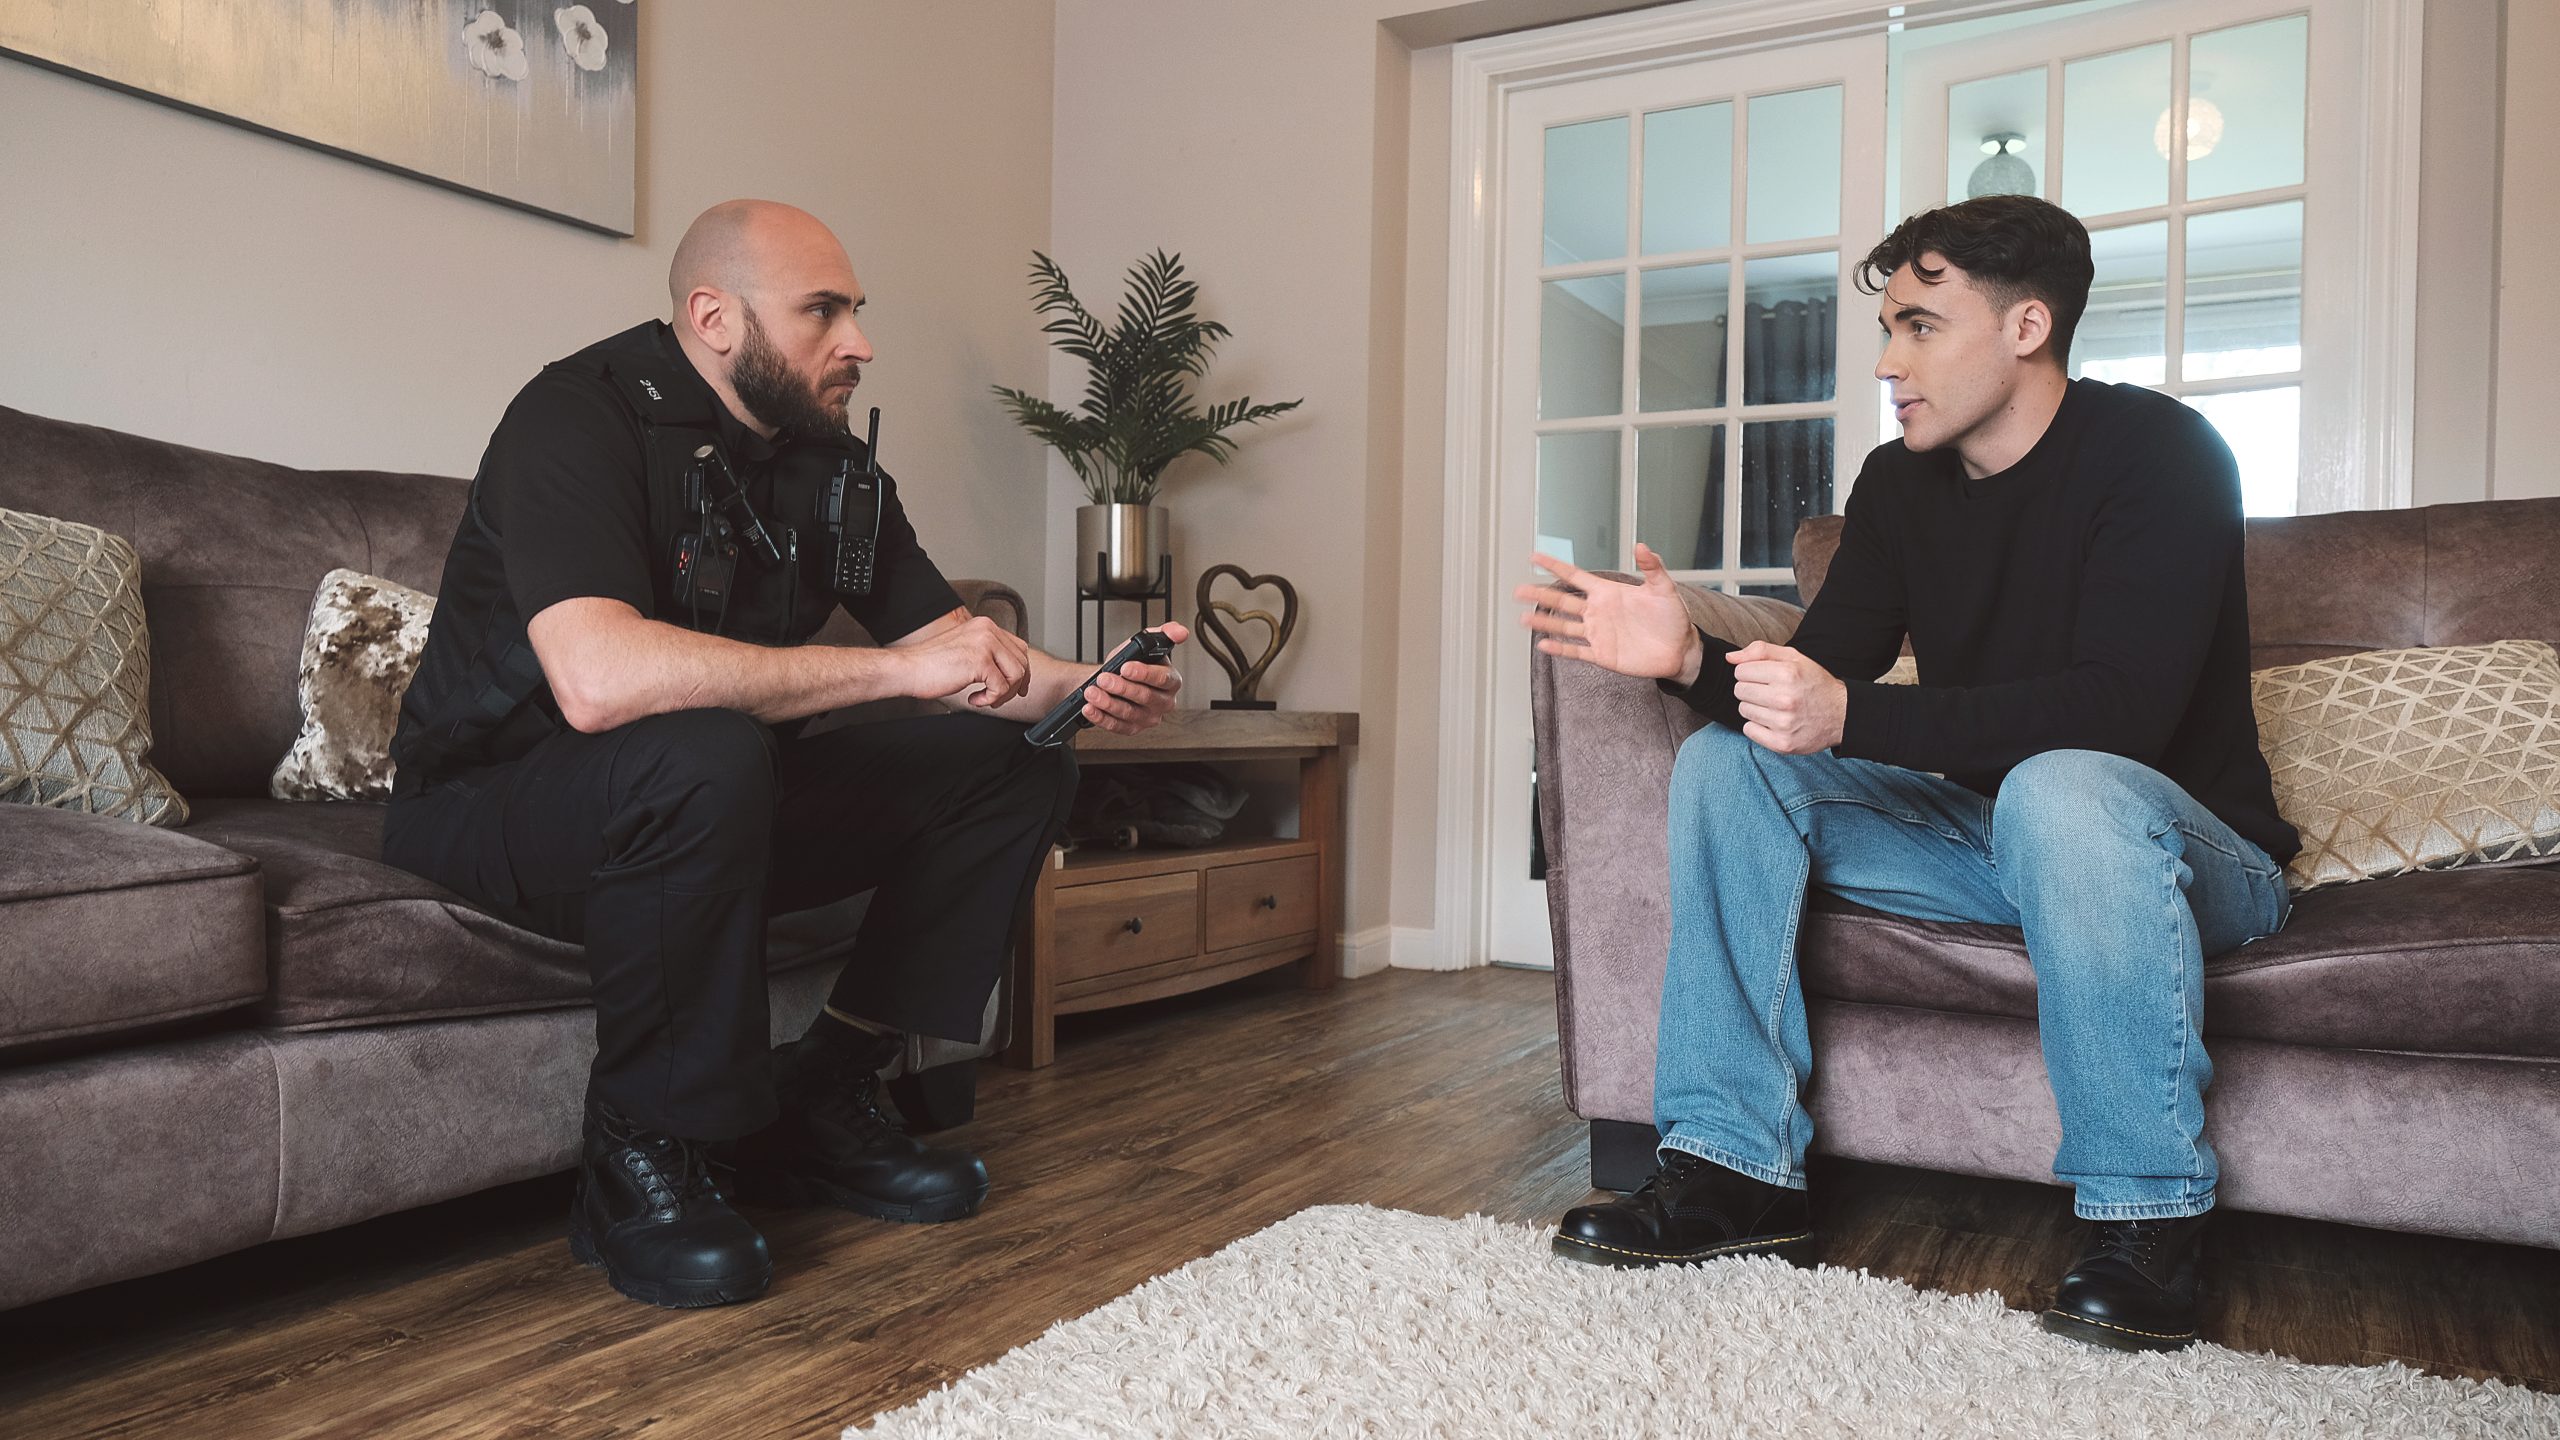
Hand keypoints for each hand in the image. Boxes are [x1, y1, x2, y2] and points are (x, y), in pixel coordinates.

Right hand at [903, 614, 1033, 708]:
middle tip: (998, 698)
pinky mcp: (980, 661)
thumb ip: (986, 653)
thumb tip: (1008, 670)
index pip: (1019, 648)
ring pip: (1016, 675)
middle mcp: (987, 630)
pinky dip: (990, 699)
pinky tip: (974, 699)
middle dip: (1014, 685)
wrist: (908, 668)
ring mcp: (984, 644)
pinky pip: (1001, 687)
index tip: (1016, 687)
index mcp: (984, 625)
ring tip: (984, 698)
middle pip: (1022, 661)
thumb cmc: (930, 663)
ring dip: (1002, 694)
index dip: (1021, 671)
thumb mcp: (965, 648)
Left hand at [1079, 621, 1187, 734]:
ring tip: (1092, 692)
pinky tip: (1090, 708)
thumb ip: (1164, 634)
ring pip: (1129, 713)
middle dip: (1121, 687)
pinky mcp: (1133, 728)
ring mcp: (1149, 717)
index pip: (1163, 679)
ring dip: (1108, 702)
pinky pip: (1117, 726)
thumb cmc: (1130, 662)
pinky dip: (1101, 717)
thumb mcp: (1144, 643)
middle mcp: (1164, 702)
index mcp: (1171, 681)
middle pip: (1145, 697)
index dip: (1144, 673)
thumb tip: (1180, 632)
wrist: (1112, 678)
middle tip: (1104, 679)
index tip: (1126, 667)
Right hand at [1514, 542, 1700, 680]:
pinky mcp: (1602, 654)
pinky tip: (1543, 644)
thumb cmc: (1673, 618)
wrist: (1680, 650)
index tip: (1534, 557)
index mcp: (1608, 593)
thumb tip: (1641, 545)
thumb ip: (1652, 567)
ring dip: (1544, 622)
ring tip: (1523, 619)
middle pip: (1562, 601)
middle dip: (1540, 595)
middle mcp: (1598, 612)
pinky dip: (1560, 648)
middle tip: (1518, 590)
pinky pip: (1576, 651)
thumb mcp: (1664, 588)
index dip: (1555, 566)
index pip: (1575, 576)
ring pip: (1564, 626)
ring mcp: (1598, 634)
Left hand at [1728, 640, 1846, 753]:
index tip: (1765, 677)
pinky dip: (1757, 726)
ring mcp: (1783, 723)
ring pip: (1743, 710)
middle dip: (1751, 689)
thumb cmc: (1814, 683)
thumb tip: (1730, 658)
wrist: (1841, 714)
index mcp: (1787, 674)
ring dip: (1755, 707)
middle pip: (1739, 691)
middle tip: (1770, 692)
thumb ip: (1760, 651)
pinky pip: (1749, 730)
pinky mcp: (1782, 743)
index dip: (1751, 672)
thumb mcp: (1794, 658)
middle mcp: (1785, 699)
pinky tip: (1774, 721)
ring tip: (1774, 706)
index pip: (1741, 671)